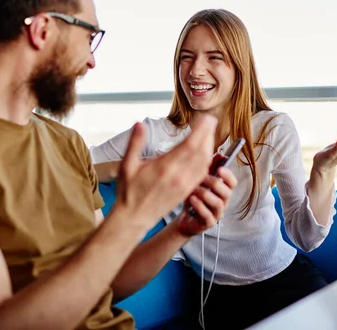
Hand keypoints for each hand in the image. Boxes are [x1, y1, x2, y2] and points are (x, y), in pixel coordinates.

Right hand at [114, 115, 216, 230]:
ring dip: (209, 147)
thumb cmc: (129, 191)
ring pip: (204, 163)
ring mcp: (184, 185)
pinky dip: (206, 161)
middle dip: (208, 135)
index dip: (201, 131)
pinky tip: (205, 153)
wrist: (134, 218)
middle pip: (201, 152)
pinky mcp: (186, 192)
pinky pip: (202, 174)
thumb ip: (135, 143)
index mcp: (165, 167)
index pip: (190, 145)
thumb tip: (139, 123)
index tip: (206, 119)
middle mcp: (178, 176)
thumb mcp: (127, 165)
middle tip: (210, 122)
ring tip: (208, 134)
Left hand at [175, 167, 236, 236]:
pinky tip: (192, 199)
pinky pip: (208, 215)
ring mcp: (217, 214)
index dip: (228, 175)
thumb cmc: (195, 198)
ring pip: (218, 203)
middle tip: (200, 178)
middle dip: (213, 183)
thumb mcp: (200, 181)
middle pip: (226, 192)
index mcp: (223, 191)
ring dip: (204, 194)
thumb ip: (210, 168)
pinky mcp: (209, 223)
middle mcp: (223, 202)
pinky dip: (199, 206)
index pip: (232, 183)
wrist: (185, 219)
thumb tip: (220, 154)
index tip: (219, 169)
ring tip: (192, 190)